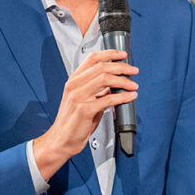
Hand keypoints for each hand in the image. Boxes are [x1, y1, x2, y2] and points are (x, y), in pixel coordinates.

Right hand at [32, 49, 137, 179]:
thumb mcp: (83, 101)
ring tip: (133, 85)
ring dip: (123, 81)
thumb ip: (97, 91)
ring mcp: (78, 97)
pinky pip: (107, 99)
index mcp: (74, 81)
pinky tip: (130, 97)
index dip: (109, 54)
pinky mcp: (84, 110)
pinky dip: (122, 97)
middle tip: (133, 70)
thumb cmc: (72, 122)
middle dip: (121, 67)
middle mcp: (74, 86)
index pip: (92, 58)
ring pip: (104, 79)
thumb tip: (114, 85)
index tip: (122, 55)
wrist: (61, 140)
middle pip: (101, 67)